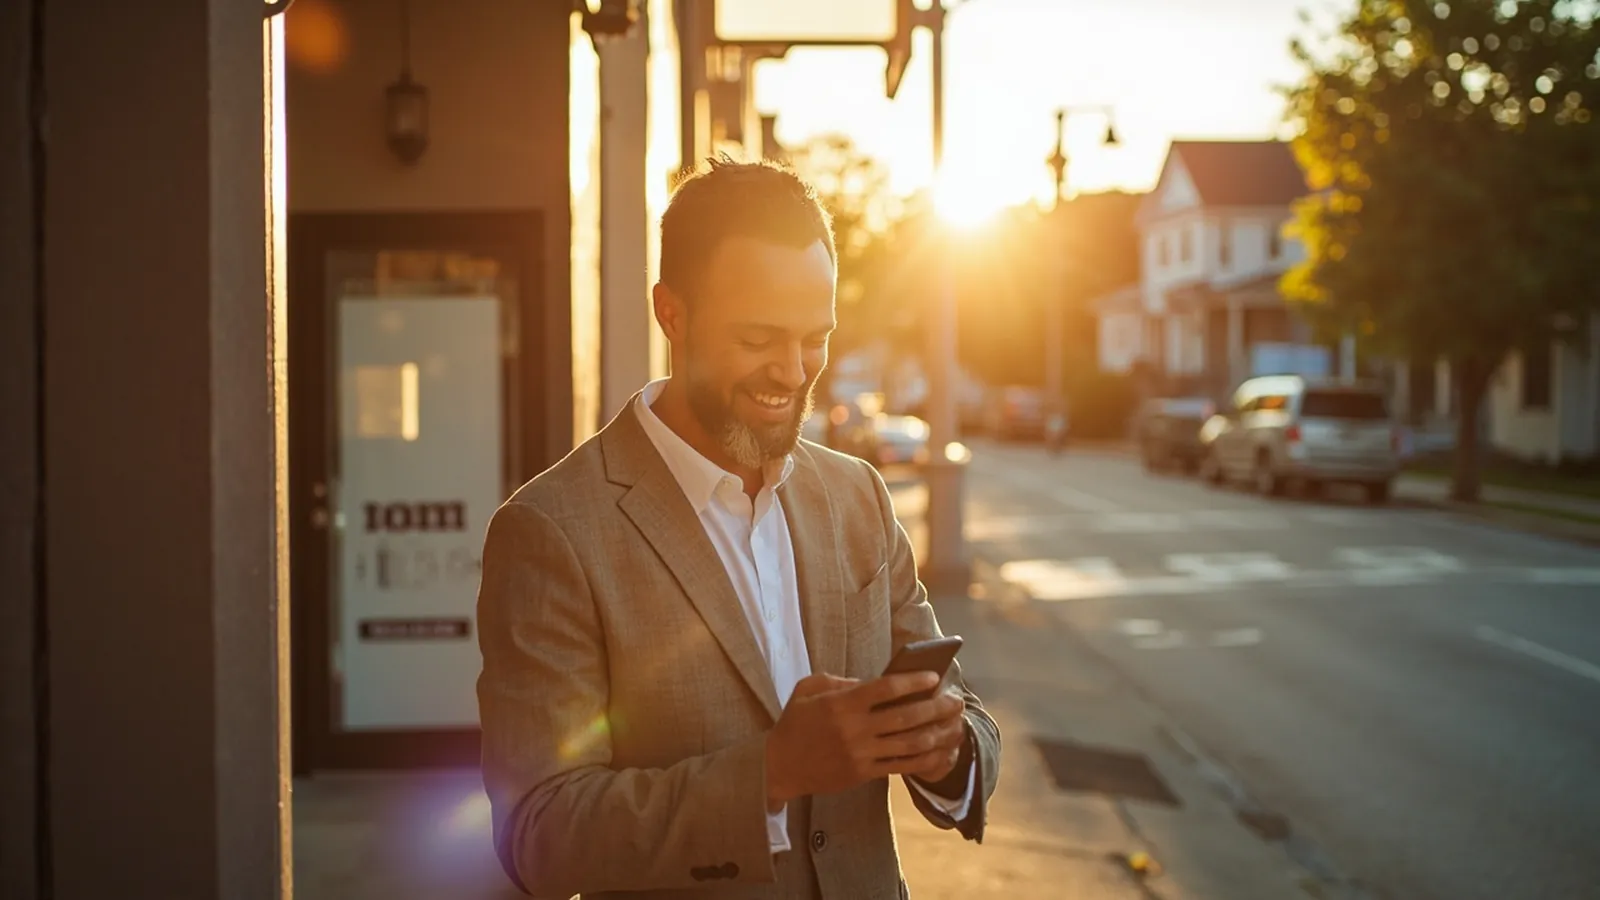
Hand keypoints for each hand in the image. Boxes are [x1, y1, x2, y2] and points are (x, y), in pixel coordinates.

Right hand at [764, 672, 966, 808]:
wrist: (779, 765)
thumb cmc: (794, 722)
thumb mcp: (807, 689)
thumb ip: (839, 681)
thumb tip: (869, 682)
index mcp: (842, 703)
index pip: (886, 689)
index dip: (913, 681)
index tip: (933, 678)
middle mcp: (855, 729)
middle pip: (906, 716)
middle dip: (936, 708)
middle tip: (956, 702)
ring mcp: (861, 753)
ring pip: (909, 743)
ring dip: (938, 734)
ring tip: (956, 726)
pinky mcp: (864, 773)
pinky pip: (902, 766)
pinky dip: (926, 760)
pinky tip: (942, 752)